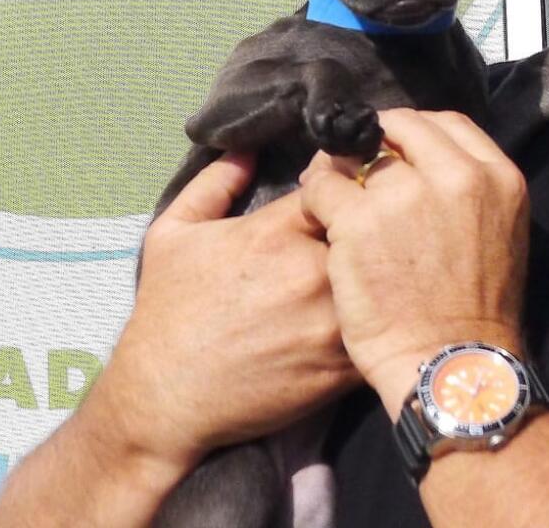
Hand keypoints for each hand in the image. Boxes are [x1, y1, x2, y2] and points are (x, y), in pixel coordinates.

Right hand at [95, 153, 360, 473]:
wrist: (165, 398)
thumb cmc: (166, 314)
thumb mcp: (173, 233)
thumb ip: (213, 184)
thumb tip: (245, 149)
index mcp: (276, 231)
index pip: (337, 187)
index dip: (340, 189)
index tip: (336, 198)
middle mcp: (311, 270)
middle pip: (369, 231)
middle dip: (369, 231)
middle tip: (364, 238)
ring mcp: (332, 320)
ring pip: (382, 281)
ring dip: (381, 276)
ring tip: (374, 277)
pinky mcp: (343, 365)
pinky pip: (382, 330)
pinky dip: (381, 321)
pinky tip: (369, 319)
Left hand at [298, 109, 529, 413]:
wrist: (451, 366)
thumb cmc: (477, 313)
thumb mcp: (498, 234)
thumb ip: (467, 191)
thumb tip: (423, 165)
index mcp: (497, 177)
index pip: (447, 124)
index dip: (414, 133)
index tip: (396, 150)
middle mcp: (455, 175)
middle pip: (401, 127)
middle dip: (375, 142)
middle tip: (357, 166)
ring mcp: (405, 195)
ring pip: (357, 155)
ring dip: (341, 170)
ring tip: (333, 195)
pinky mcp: (358, 220)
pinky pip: (321, 186)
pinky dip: (314, 197)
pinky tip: (317, 217)